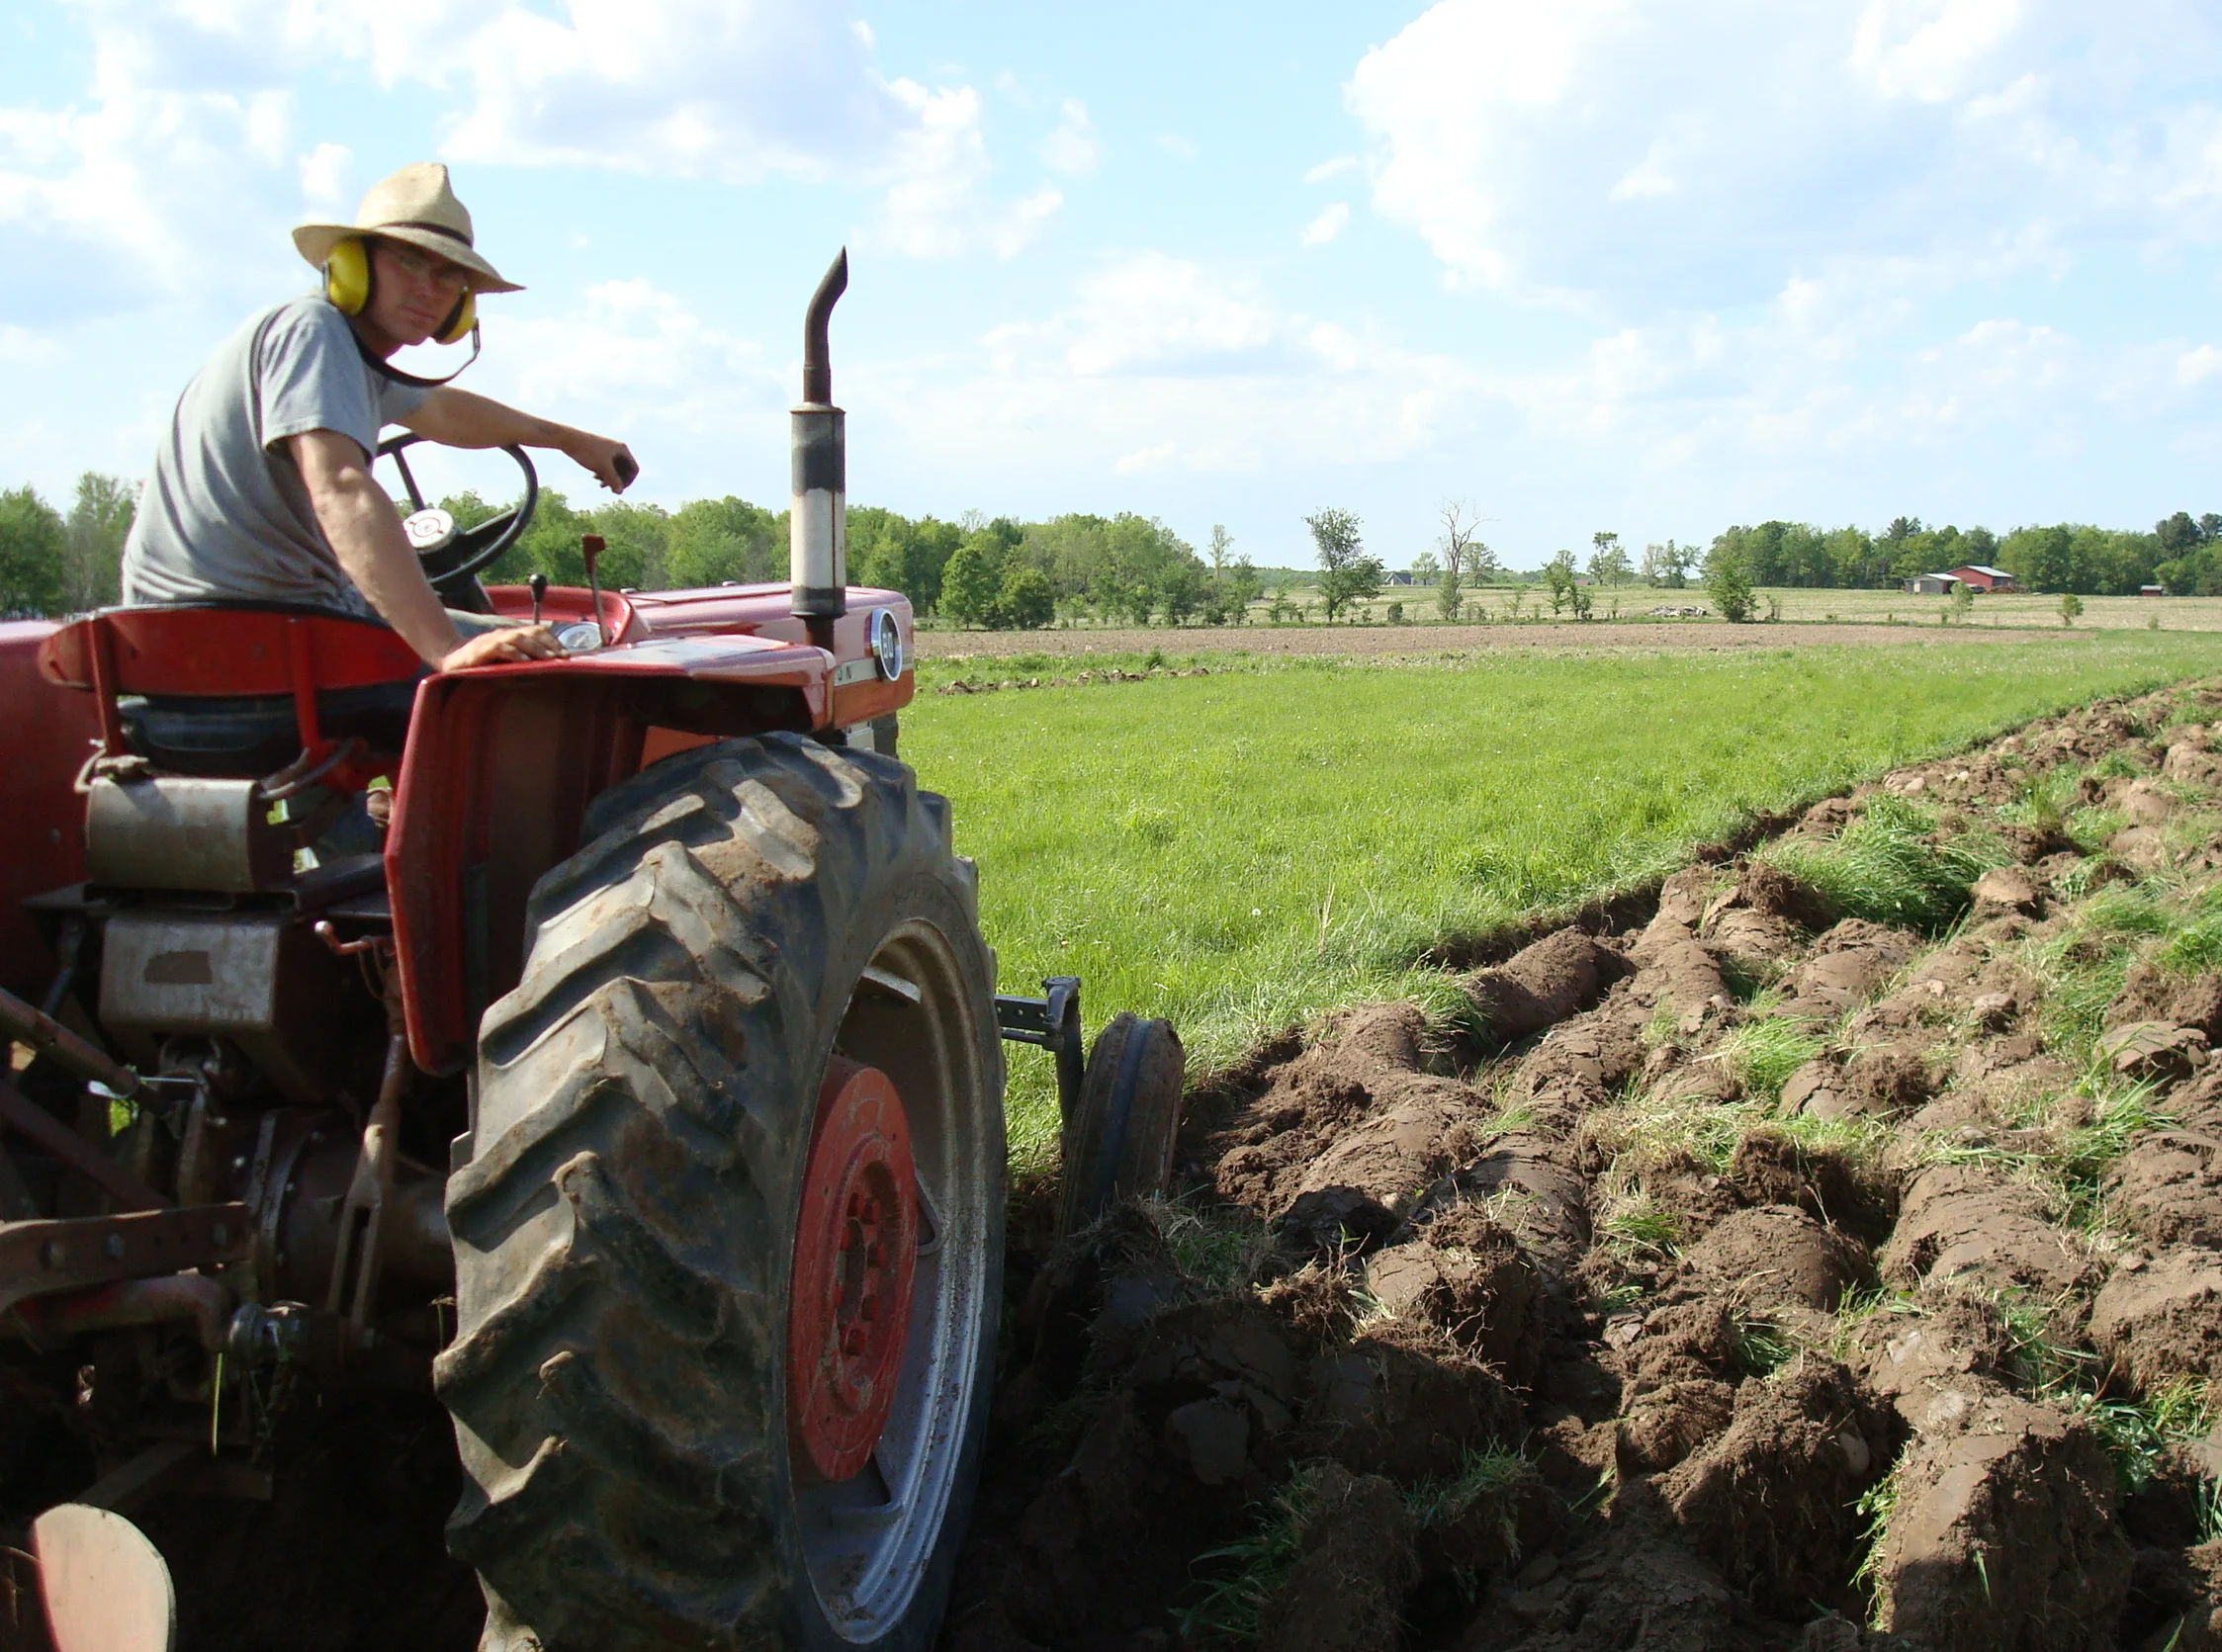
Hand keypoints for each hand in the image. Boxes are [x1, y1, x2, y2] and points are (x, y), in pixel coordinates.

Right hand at [437, 625, 566, 672]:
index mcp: (512, 636)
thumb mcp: (505, 666)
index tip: (567, 654)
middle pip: (532, 632)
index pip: (537, 631)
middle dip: (550, 643)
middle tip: (563, 657)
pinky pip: (501, 648)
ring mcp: (492, 640)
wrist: (450, 661)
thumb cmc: (480, 665)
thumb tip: (542, 676)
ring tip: (550, 658)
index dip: (553, 640)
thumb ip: (522, 669)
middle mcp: (504, 634)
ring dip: (536, 648)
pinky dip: (515, 654)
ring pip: (518, 638)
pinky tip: (526, 662)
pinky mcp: (481, 649)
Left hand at [566, 431, 636, 493]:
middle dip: (618, 481)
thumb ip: (613, 480)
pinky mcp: (599, 453)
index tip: (618, 488)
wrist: (568, 439)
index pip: (634, 469)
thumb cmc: (587, 451)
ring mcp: (608, 451)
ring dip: (610, 479)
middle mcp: (617, 449)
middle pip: (625, 471)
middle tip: (609, 489)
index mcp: (622, 449)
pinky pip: (607, 466)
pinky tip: (594, 477)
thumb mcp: (602, 467)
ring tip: (600, 484)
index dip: (629, 481)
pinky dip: (603, 474)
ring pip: (615, 469)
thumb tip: (620, 492)